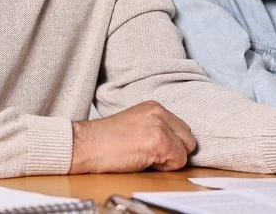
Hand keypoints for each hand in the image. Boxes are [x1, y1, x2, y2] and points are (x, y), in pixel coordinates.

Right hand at [69, 101, 195, 173]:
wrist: (87, 145)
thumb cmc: (105, 140)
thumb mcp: (136, 124)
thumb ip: (156, 127)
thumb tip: (175, 144)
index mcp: (155, 107)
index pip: (182, 129)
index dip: (172, 144)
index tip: (154, 149)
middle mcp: (160, 113)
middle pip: (188, 139)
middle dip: (174, 151)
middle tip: (150, 155)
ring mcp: (160, 126)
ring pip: (185, 151)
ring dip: (169, 160)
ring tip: (145, 157)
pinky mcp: (159, 142)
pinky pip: (178, 161)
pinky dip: (165, 168)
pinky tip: (144, 161)